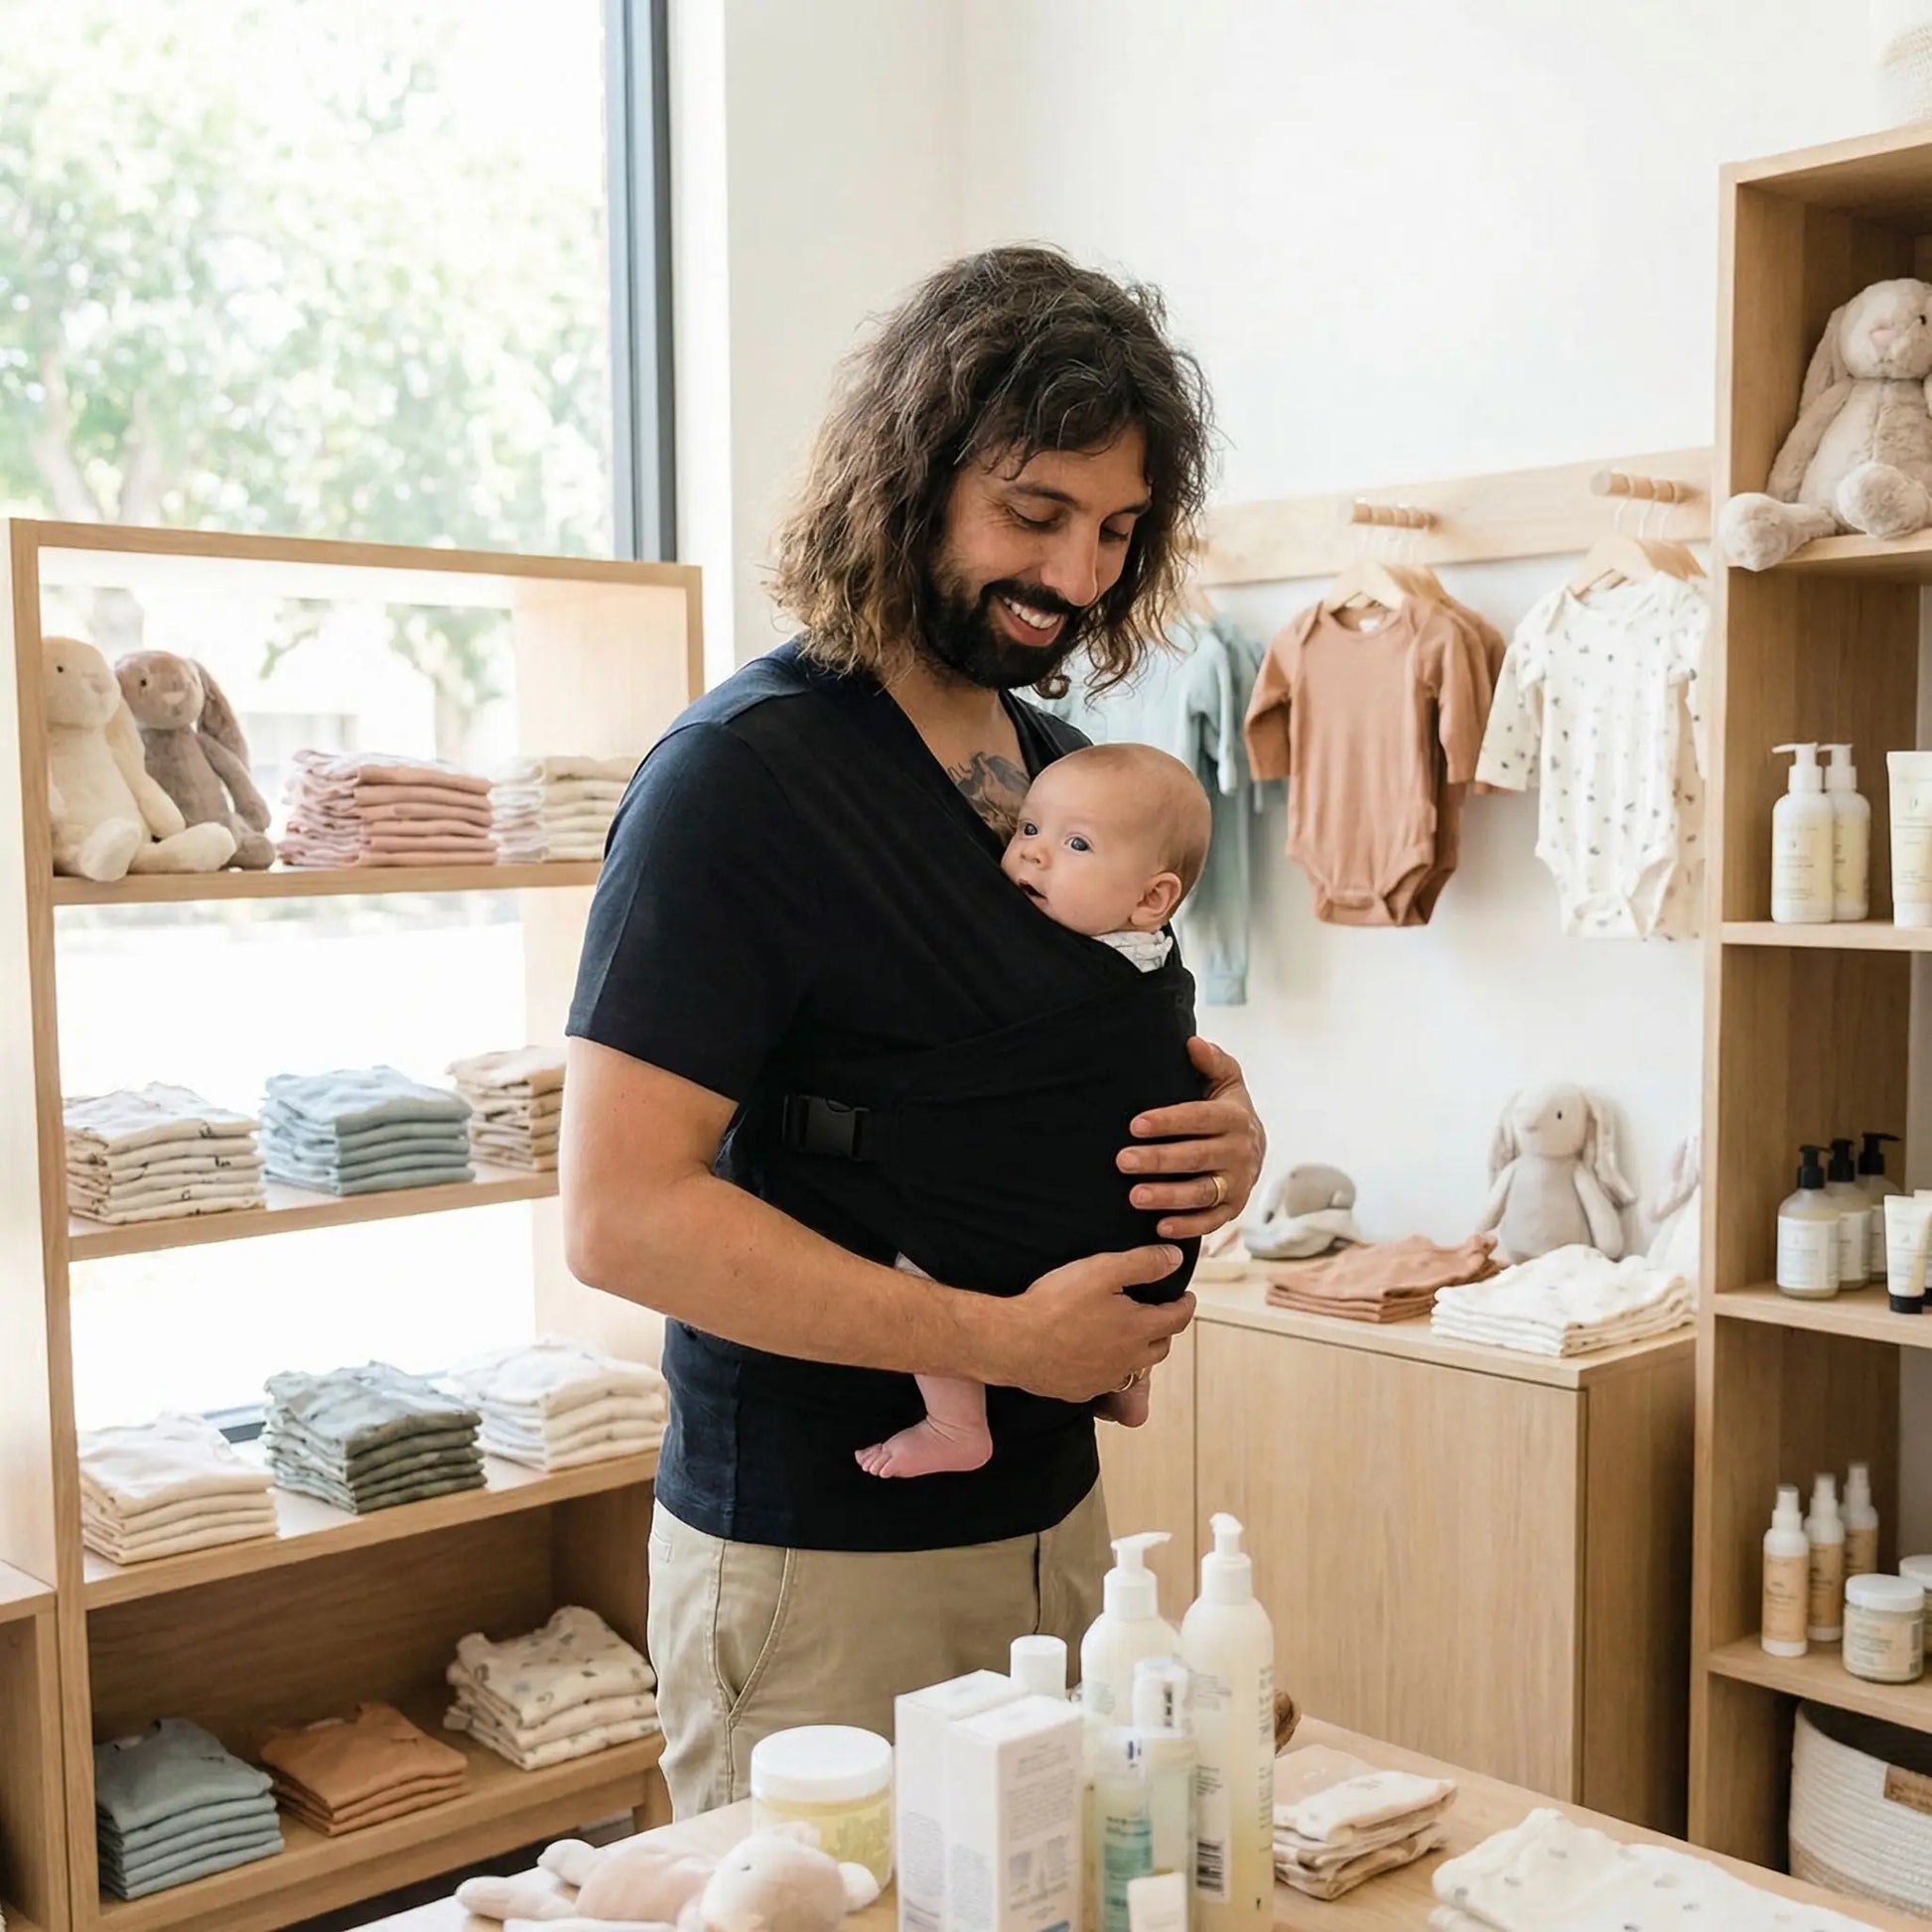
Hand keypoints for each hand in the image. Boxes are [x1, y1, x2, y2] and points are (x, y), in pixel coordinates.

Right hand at [991, 1246, 1193, 1402]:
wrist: (1013, 1343)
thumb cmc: (1055, 1305)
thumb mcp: (1102, 1270)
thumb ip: (1143, 1263)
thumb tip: (1174, 1258)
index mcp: (1138, 1329)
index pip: (1177, 1319)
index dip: (1186, 1305)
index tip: (1187, 1298)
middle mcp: (1128, 1360)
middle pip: (1161, 1347)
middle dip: (1165, 1330)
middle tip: (1160, 1316)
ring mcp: (1104, 1379)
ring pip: (1134, 1368)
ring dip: (1139, 1353)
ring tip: (1129, 1337)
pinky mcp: (1081, 1390)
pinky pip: (1106, 1382)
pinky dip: (1109, 1368)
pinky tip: (1095, 1356)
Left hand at [1119, 1035, 1265, 1238]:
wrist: (1254, 1145)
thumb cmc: (1225, 1107)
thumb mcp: (1225, 1080)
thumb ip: (1212, 1061)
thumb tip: (1192, 1042)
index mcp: (1234, 1117)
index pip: (1199, 1118)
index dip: (1168, 1122)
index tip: (1135, 1125)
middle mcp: (1240, 1152)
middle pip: (1196, 1157)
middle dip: (1158, 1160)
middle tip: (1122, 1161)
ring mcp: (1238, 1183)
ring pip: (1202, 1192)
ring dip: (1168, 1196)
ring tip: (1134, 1196)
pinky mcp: (1233, 1208)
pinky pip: (1211, 1221)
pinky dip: (1188, 1226)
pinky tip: (1160, 1227)